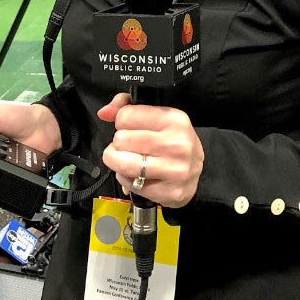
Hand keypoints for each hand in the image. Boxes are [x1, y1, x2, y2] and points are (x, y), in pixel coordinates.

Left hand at [98, 93, 203, 208]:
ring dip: (117, 161)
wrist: (195, 167)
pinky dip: (126, 180)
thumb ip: (127, 106)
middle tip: (128, 145)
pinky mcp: (170, 192)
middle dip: (119, 143)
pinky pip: (131, 184)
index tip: (129, 126)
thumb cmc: (172, 138)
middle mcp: (177, 144)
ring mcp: (175, 170)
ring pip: (123, 164)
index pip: (126, 116)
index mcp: (174, 119)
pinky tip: (137, 175)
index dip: (121, 121)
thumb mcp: (156, 114)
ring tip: (125, 159)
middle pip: (121, 140)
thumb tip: (104, 112)